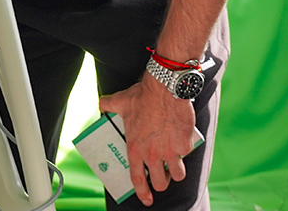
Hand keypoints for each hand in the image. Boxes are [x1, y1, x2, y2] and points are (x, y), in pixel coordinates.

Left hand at [98, 74, 198, 206]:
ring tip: (174, 164)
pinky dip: (185, 151)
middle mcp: (153, 154)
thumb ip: (108, 105)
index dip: (142, 192)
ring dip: (176, 172)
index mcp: (136, 148)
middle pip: (160, 183)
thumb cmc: (142, 96)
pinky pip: (186, 154)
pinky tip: (181, 142)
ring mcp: (170, 151)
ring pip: (177, 175)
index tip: (146, 199)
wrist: (165, 88)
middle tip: (162, 175)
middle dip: (161, 182)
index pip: (138, 179)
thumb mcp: (120, 101)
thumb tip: (101, 104)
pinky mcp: (185, 144)